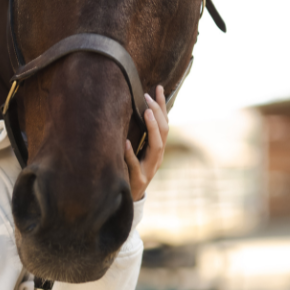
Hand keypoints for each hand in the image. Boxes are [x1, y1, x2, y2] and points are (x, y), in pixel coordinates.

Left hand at [125, 85, 168, 201]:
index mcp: (157, 150)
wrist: (127, 201)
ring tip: (146, 112)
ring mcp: (149, 169)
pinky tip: (125, 142)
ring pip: (156, 147)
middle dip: (157, 113)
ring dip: (152, 128)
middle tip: (147, 96)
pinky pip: (134, 165)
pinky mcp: (137, 180)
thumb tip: (135, 112)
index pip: (164, 124)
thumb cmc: (130, 173)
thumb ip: (138, 137)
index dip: (162, 106)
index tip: (158, 87)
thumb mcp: (137, 154)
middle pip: (163, 132)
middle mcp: (156, 158)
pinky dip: (130, 154)